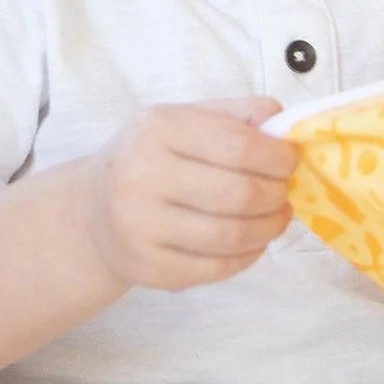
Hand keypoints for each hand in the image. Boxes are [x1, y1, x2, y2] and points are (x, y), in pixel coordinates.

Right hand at [80, 98, 296, 290]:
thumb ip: (235, 114)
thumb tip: (284, 122)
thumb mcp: (183, 120)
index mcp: (157, 128)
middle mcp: (142, 175)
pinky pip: (217, 269)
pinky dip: (248, 256)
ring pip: (231, 236)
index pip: (237, 144)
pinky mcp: (148, 267)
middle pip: (238, 193)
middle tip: (284, 192)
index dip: (277, 156)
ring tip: (276, 217)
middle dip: (276, 194)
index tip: (291, 160)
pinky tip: (252, 242)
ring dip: (268, 228)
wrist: (92, 212)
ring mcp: (140, 226)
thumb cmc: (150, 158)